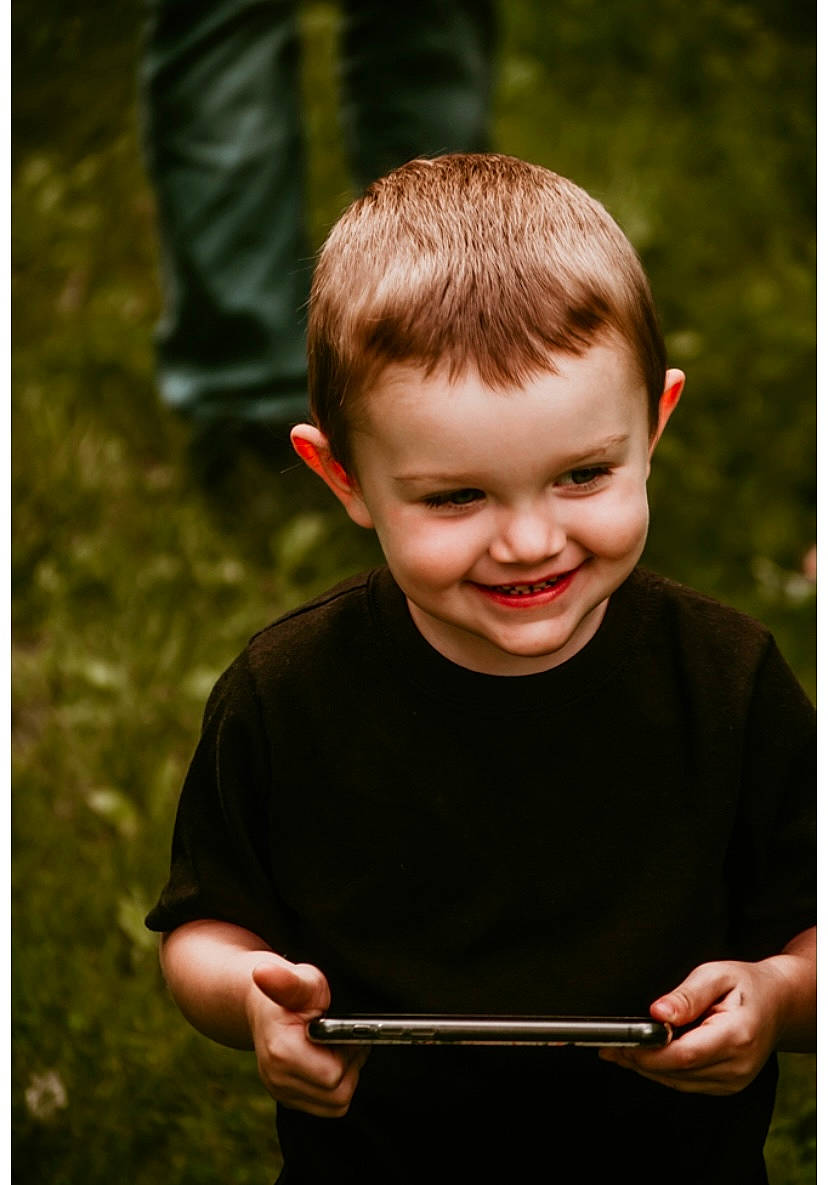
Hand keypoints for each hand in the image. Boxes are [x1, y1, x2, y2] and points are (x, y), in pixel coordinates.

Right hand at [246, 958, 368, 1116]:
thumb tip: (263, 972)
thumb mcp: (300, 980)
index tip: (344, 1032)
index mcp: (281, 1052)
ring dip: (344, 1078)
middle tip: (345, 1039)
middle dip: (349, 1067)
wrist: (264, 1005)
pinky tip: (329, 1060)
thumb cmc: (290, 990)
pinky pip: (326, 1106)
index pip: (333, 1076)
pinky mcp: (288, 1099)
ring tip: (337, 1048)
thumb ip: (288, 981)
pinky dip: (334, 1086)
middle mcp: (277, 1079)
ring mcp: (281, 1092)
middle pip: (337, 1094)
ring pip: (334, 1104)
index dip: (348, 1054)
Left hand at [599, 958, 792, 1095]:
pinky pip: (686, 1083)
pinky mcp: (727, 1086)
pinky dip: (662, 1071)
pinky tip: (642, 1057)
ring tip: (617, 1050)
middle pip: (677, 1071)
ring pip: (678, 1081)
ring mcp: (734, 1080)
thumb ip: (686, 995)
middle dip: (639, 1060)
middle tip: (608, 1045)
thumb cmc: (745, 985)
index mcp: (737, 1035)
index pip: (685, 1054)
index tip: (621, 1042)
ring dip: (646, 1068)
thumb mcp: (715, 974)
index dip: (649, 1052)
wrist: (777, 1004)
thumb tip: (657, 1012)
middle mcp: (738, 1065)